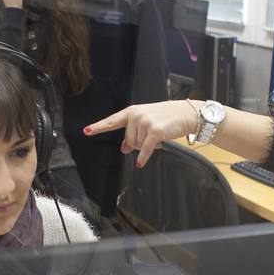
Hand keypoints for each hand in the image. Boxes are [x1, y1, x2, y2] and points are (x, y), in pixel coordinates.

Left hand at [84, 100, 200, 168]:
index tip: (86, 131)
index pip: (112, 121)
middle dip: (138, 143)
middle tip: (151, 136)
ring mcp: (145, 122)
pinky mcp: (155, 131)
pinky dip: (143, 157)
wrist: (186, 113)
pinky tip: (141, 163)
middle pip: (128, 141)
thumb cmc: (167, 117)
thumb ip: (133, 134)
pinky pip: (145, 149)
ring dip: (146, 146)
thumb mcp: (146, 122)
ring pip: (137, 146)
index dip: (98, 127)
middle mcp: (136, 115)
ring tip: (158, 137)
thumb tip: (123, 148)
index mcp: (132, 111)